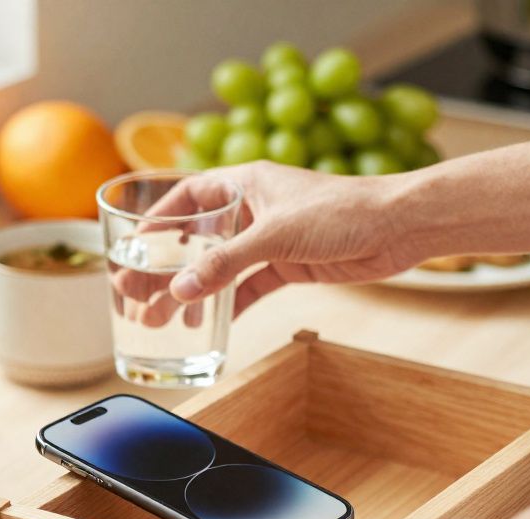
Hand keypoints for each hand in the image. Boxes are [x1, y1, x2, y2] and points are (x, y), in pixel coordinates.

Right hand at [150, 161, 426, 315]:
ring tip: (163, 319)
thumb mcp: (274, 236)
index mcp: (245, 182)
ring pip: (219, 267)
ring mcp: (270, 238)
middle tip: (136, 295)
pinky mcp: (289, 264)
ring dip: (193, 292)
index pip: (188, 196)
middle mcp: (253, 208)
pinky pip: (248, 286)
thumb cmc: (343, 211)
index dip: (158, 221)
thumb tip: (180, 290)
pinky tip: (209, 324)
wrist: (398, 228)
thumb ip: (225, 263)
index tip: (131, 246)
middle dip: (166, 268)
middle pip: (197, 238)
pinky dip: (228, 304)